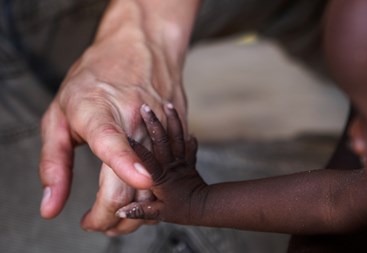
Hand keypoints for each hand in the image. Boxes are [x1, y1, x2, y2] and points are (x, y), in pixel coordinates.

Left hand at [39, 17, 186, 234]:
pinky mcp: (177, 132)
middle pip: (134, 181)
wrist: (142, 47)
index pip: (112, 141)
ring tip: (113, 217)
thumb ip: (53, 163)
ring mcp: (162, 126)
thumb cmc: (96, 78)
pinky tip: (139, 194)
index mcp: (100, 111)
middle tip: (94, 223)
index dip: (126, 163)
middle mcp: (137, 119)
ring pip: (157, 185)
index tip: (136, 185)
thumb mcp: (59, 114)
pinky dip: (154, 193)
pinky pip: (170, 172)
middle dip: (112, 218)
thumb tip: (51, 206)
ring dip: (136, 213)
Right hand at [116, 104, 206, 224]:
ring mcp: (181, 160)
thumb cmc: (183, 211)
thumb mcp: (159, 213)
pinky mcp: (188, 159)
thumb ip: (140, 210)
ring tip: (167, 104)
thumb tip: (121, 212)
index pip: (146, 160)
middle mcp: (171, 166)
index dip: (136, 148)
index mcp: (160, 178)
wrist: (206, 207)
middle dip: (153, 124)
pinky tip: (176, 116)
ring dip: (172, 120)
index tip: (128, 135)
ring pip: (177, 136)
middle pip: (162, 142)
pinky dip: (182, 129)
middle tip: (145, 108)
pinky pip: (187, 141)